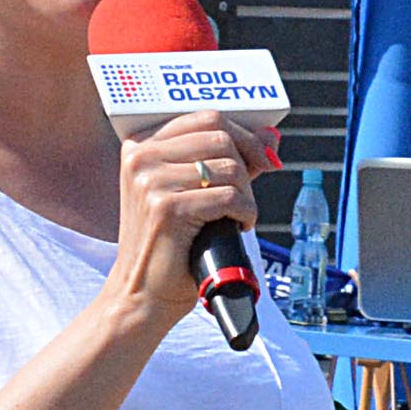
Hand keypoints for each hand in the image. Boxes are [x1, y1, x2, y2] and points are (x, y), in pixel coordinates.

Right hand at [104, 113, 277, 332]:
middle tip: (247, 195)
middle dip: (249, 164)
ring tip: (237, 215)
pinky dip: (245, 213)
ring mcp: (150, 181)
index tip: (265, 157)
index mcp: (141, 146)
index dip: (245, 135)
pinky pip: (229, 197)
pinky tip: (236, 226)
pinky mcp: (167, 208)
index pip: (206, 117)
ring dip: (246, 193)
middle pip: (221, 137)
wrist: (141, 292)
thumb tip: (269, 136)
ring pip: (229, 166)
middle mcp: (141, 157)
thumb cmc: (170, 244)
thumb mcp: (191, 192)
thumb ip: (226, 160)